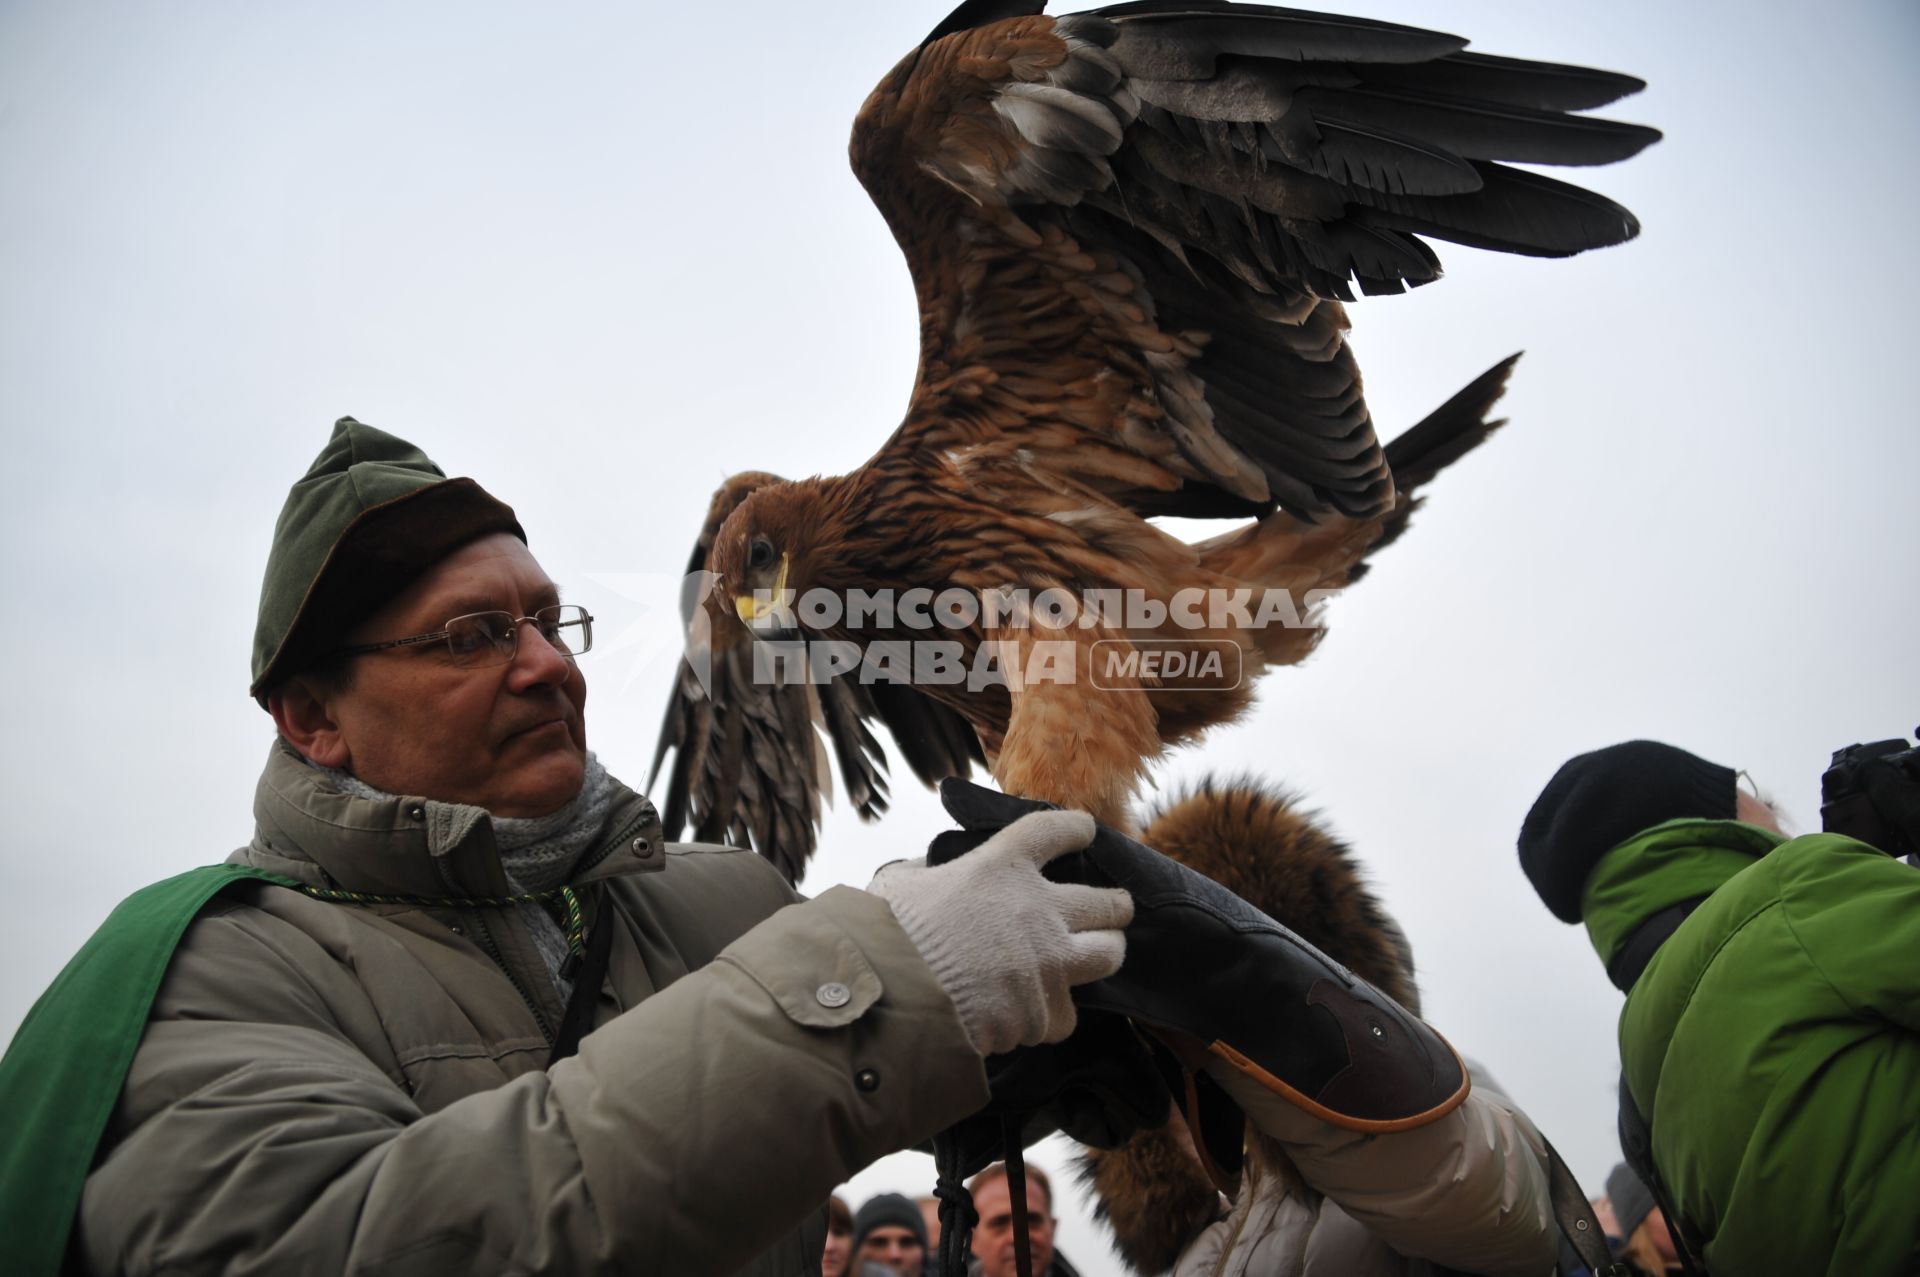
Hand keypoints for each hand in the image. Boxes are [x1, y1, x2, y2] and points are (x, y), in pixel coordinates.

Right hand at [868, 810, 1132, 1056]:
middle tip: (1115, 909)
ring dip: (1105, 953)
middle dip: (1116, 906)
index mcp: (1003, 866)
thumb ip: (925, 873)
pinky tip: (1033, 1013)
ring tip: (1100, 955)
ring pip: (1109, 955)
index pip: (1054, 831)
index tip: (1085, 832)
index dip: (1075, 830)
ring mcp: (1050, 962)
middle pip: (1108, 903)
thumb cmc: (887, 932)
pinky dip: (1049, 1015)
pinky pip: (1064, 1015)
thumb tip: (927, 872)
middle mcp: (1040, 909)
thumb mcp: (901, 884)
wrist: (893, 998)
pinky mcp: (1045, 1011)